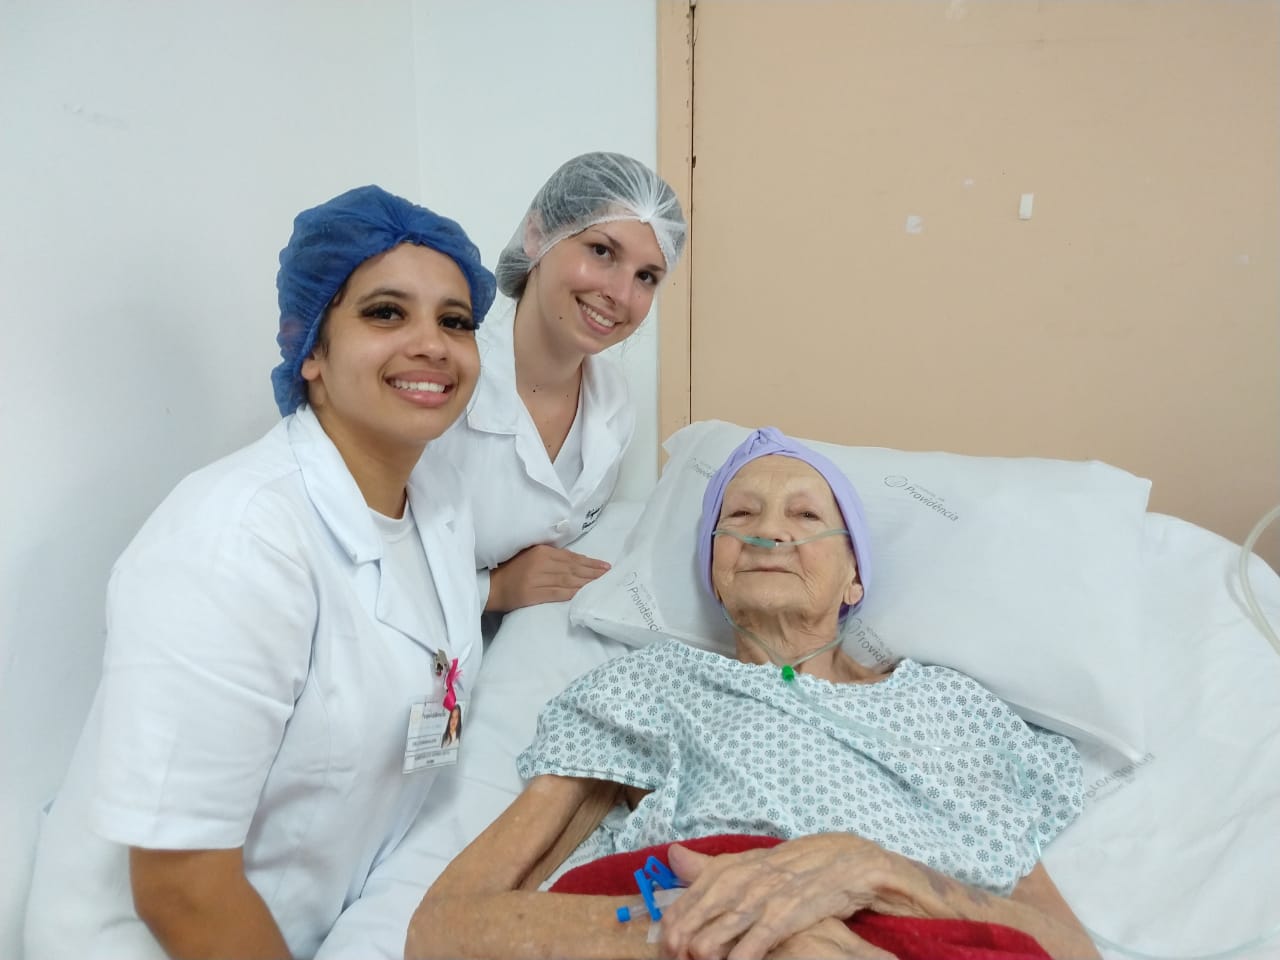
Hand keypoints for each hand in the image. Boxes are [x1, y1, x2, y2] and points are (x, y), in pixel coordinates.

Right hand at [486, 544, 609, 610]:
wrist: (491, 586)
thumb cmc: (511, 569)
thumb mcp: (530, 555)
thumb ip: (550, 556)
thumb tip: (576, 561)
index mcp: (541, 551)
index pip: (571, 557)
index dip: (589, 562)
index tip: (604, 565)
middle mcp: (541, 563)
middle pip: (573, 568)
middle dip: (592, 572)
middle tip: (608, 575)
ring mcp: (537, 579)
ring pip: (568, 580)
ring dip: (586, 582)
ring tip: (601, 583)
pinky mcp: (534, 594)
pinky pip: (558, 593)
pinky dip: (572, 593)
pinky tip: (584, 594)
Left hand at [659, 835, 890, 959]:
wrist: (850, 862)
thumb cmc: (797, 867)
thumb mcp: (753, 863)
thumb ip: (713, 865)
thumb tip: (672, 855)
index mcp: (736, 864)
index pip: (693, 891)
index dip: (675, 916)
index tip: (663, 938)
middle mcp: (748, 876)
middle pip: (702, 909)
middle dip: (683, 936)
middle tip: (672, 955)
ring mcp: (769, 893)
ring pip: (725, 924)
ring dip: (706, 948)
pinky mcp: (790, 911)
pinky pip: (759, 937)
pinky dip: (742, 954)